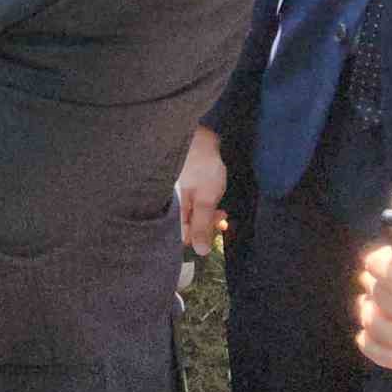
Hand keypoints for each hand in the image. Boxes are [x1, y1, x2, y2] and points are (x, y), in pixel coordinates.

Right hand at [177, 125, 226, 256]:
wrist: (200, 139)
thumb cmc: (202, 167)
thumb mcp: (206, 200)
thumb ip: (202, 226)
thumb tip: (200, 252)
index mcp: (171, 210)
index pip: (181, 237)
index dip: (201, 237)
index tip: (216, 228)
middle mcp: (169, 204)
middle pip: (186, 227)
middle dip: (206, 226)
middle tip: (221, 216)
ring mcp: (175, 196)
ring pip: (189, 216)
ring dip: (206, 215)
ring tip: (219, 207)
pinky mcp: (181, 189)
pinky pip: (190, 205)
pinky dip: (202, 206)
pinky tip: (211, 199)